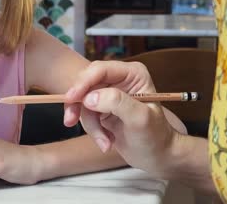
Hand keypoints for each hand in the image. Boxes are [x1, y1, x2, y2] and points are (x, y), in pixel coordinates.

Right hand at [64, 61, 180, 175]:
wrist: (157, 157)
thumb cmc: (155, 137)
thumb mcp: (139, 119)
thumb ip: (117, 103)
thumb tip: (89, 97)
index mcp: (132, 74)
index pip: (100, 70)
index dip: (82, 82)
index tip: (71, 98)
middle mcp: (118, 80)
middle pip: (86, 84)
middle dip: (79, 105)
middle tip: (70, 121)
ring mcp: (108, 94)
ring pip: (83, 103)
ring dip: (90, 125)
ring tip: (105, 142)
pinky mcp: (101, 108)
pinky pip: (85, 115)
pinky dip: (92, 130)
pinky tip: (106, 142)